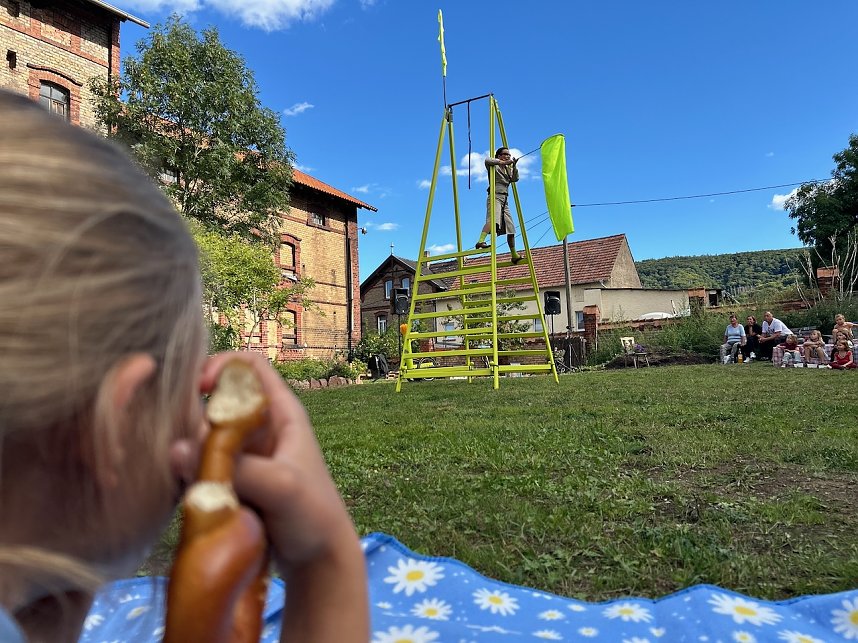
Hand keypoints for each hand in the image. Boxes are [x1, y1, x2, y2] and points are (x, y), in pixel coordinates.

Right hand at [199, 352, 359, 572]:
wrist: (318, 559)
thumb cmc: (313, 514)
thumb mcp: (282, 487)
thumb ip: (237, 468)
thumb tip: (177, 450)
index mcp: (281, 412)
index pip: (249, 365)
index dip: (223, 365)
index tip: (201, 389)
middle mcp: (260, 427)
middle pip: (217, 400)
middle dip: (197, 418)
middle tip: (195, 451)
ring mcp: (243, 455)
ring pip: (203, 434)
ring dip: (190, 450)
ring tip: (193, 475)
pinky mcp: (229, 481)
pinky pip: (199, 465)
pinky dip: (189, 473)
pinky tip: (190, 492)